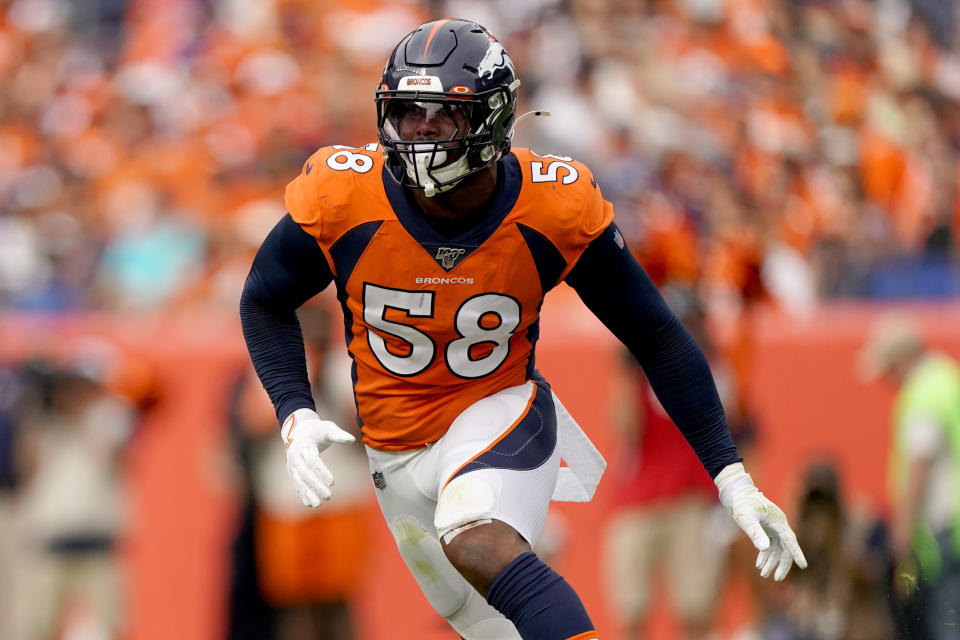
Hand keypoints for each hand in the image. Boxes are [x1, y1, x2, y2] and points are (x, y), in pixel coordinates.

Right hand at [280, 408, 355, 507]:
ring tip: (318, 505)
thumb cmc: (316, 430)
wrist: (297, 430)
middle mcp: (295, 457)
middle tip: (329, 496)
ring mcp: (292, 466)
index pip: (312, 461)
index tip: (332, 483)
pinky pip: (297, 484)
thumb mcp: (327, 428)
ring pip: (299, 482)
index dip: (322, 472)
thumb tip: (352, 440)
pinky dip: (303, 494)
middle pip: (305, 474)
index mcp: (303, 445)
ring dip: (308, 493)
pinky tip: (310, 504)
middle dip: (316, 486)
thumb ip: (338, 434)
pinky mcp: (293, 472)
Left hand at [715, 462, 807, 580]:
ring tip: (763, 574)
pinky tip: (758, 564)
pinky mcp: (766, 529)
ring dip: (771, 562)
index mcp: (778, 522)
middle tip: (776, 579)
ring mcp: (773, 528)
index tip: (803, 566)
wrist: (736, 492)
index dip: (797, 554)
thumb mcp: (746, 519)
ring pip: (777, 549)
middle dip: (782, 564)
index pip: (790, 541)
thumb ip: (755, 533)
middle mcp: (779, 526)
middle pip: (786, 548)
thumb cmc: (741, 504)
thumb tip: (765, 549)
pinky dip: (765, 555)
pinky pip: (769, 546)